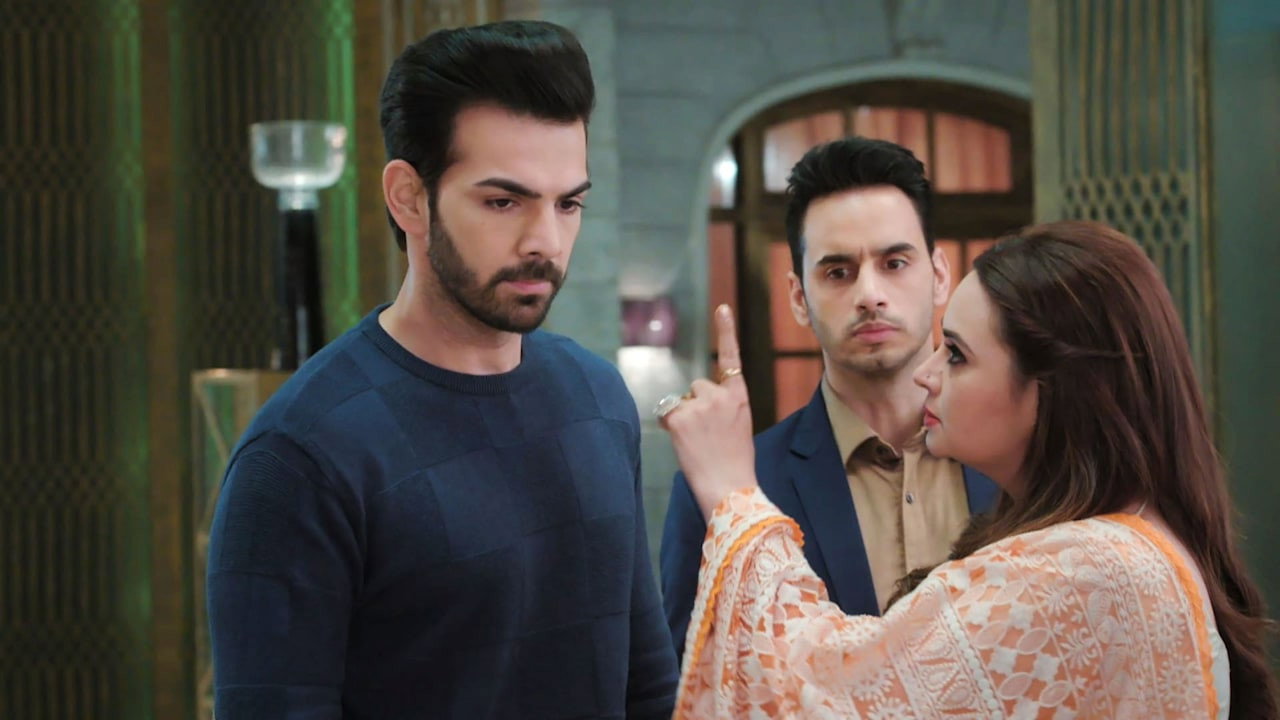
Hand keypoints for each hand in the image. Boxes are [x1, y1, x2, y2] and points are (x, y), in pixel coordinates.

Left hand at [658, 305, 756, 517]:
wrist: (730, 488)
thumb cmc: (735, 464)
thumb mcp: (738, 428)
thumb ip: (722, 409)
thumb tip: (695, 406)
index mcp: (740, 397)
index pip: (731, 357)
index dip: (726, 331)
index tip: (722, 307)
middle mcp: (720, 394)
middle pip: (697, 386)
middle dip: (696, 406)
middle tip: (707, 436)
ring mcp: (699, 404)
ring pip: (681, 401)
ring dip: (684, 417)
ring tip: (698, 443)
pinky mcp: (678, 416)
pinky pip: (666, 413)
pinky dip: (670, 426)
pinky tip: (685, 443)